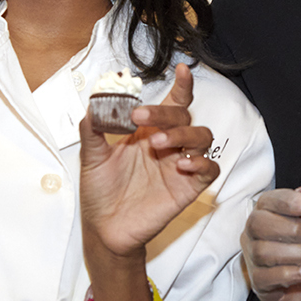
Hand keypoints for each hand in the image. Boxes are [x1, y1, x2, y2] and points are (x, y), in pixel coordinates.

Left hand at [78, 64, 219, 262]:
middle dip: (166, 112)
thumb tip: (94, 104)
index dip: (181, 87)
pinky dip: (201, 163)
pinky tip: (181, 165)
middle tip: (139, 116)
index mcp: (147, 132)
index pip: (171, 104)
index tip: (182, 70)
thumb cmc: (100, 193)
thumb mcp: (91, 157)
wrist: (103, 229)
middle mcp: (167, 145)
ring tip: (157, 142)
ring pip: (202, 137)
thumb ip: (92, 129)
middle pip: (184, 116)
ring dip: (183, 133)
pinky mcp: (187, 188)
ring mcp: (179, 166)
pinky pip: (209, 169)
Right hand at [241, 188, 300, 300]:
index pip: (268, 200)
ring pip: (263, 251)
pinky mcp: (258, 282)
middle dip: (294, 229)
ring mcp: (253, 258)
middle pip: (259, 223)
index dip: (285, 201)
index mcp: (270, 213)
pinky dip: (291, 273)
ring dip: (298, 253)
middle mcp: (255, 233)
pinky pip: (266, 276)